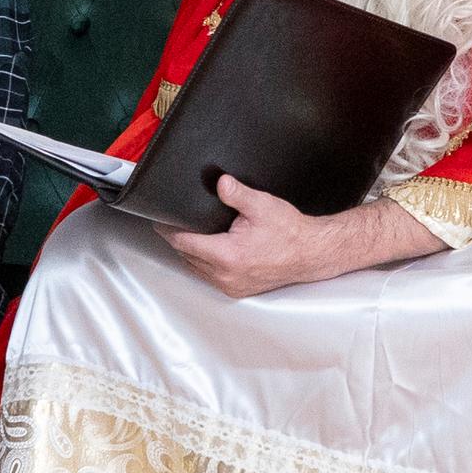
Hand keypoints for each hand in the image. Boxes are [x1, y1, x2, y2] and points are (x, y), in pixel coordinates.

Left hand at [164, 176, 434, 298]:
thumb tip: (219, 183)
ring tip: (188, 234)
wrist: (312, 253)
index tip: (159, 220)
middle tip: (173, 222)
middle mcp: (225, 276)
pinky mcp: (238, 289)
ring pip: (197, 268)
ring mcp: (231, 286)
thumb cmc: (290, 231)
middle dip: (179, 239)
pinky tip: (207, 250)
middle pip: (187, 256)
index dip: (169, 230)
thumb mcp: (262, 205)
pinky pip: (210, 276)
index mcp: (226, 256)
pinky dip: (204, 263)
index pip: (184, 243)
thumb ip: (236, 194)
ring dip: (191, 252)